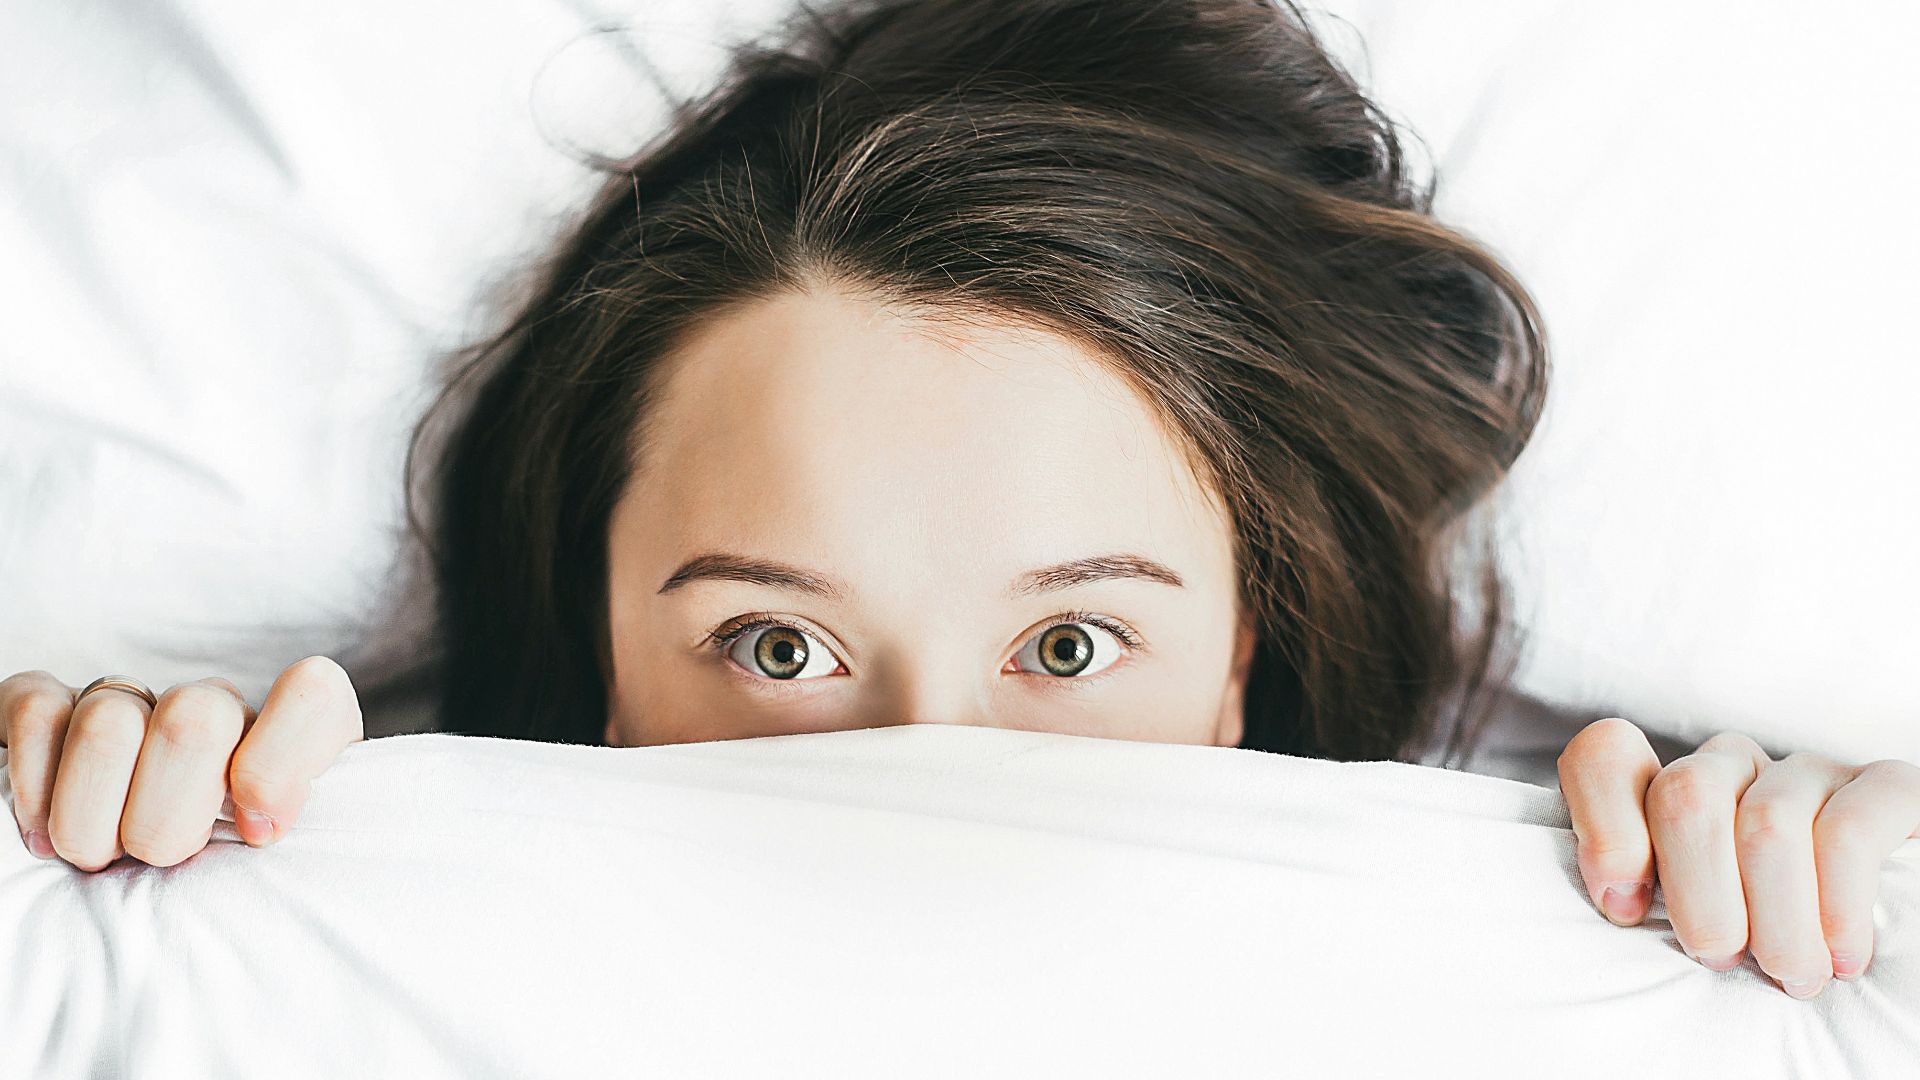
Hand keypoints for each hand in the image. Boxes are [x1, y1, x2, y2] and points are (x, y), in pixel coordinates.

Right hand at [0, 656, 362, 870]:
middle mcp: (214, 708)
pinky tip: (45, 835)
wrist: (132, 882)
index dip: (280, 763)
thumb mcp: (279, 876)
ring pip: (109, 725)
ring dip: (94, 821)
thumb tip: (261, 827)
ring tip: (102, 857)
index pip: (312, 695)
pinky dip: (35, 789)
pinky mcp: (52, 707)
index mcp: (288, 740)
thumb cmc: (225, 884)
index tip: (258, 834)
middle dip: (167, 820)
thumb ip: (291, 848)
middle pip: (195, 721)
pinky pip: (37, 714)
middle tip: (160, 860)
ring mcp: (133, 702)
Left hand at [1558, 717, 1919, 998]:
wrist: (1882, 965)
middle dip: (1699, 895)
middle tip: (1721, 959)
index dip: (1604, 826)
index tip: (1626, 910)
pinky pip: (1848, 831)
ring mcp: (1808, 772)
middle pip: (1686, 795)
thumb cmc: (1758, 951)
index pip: (1605, 757)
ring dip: (1776, 920)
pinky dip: (1838, 905)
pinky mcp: (1886, 789)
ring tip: (1790, 974)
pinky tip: (1842, 955)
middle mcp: (1733, 766)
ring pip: (1767, 823)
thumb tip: (1620, 903)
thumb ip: (1639, 899)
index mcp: (1668, 791)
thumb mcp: (1683, 927)